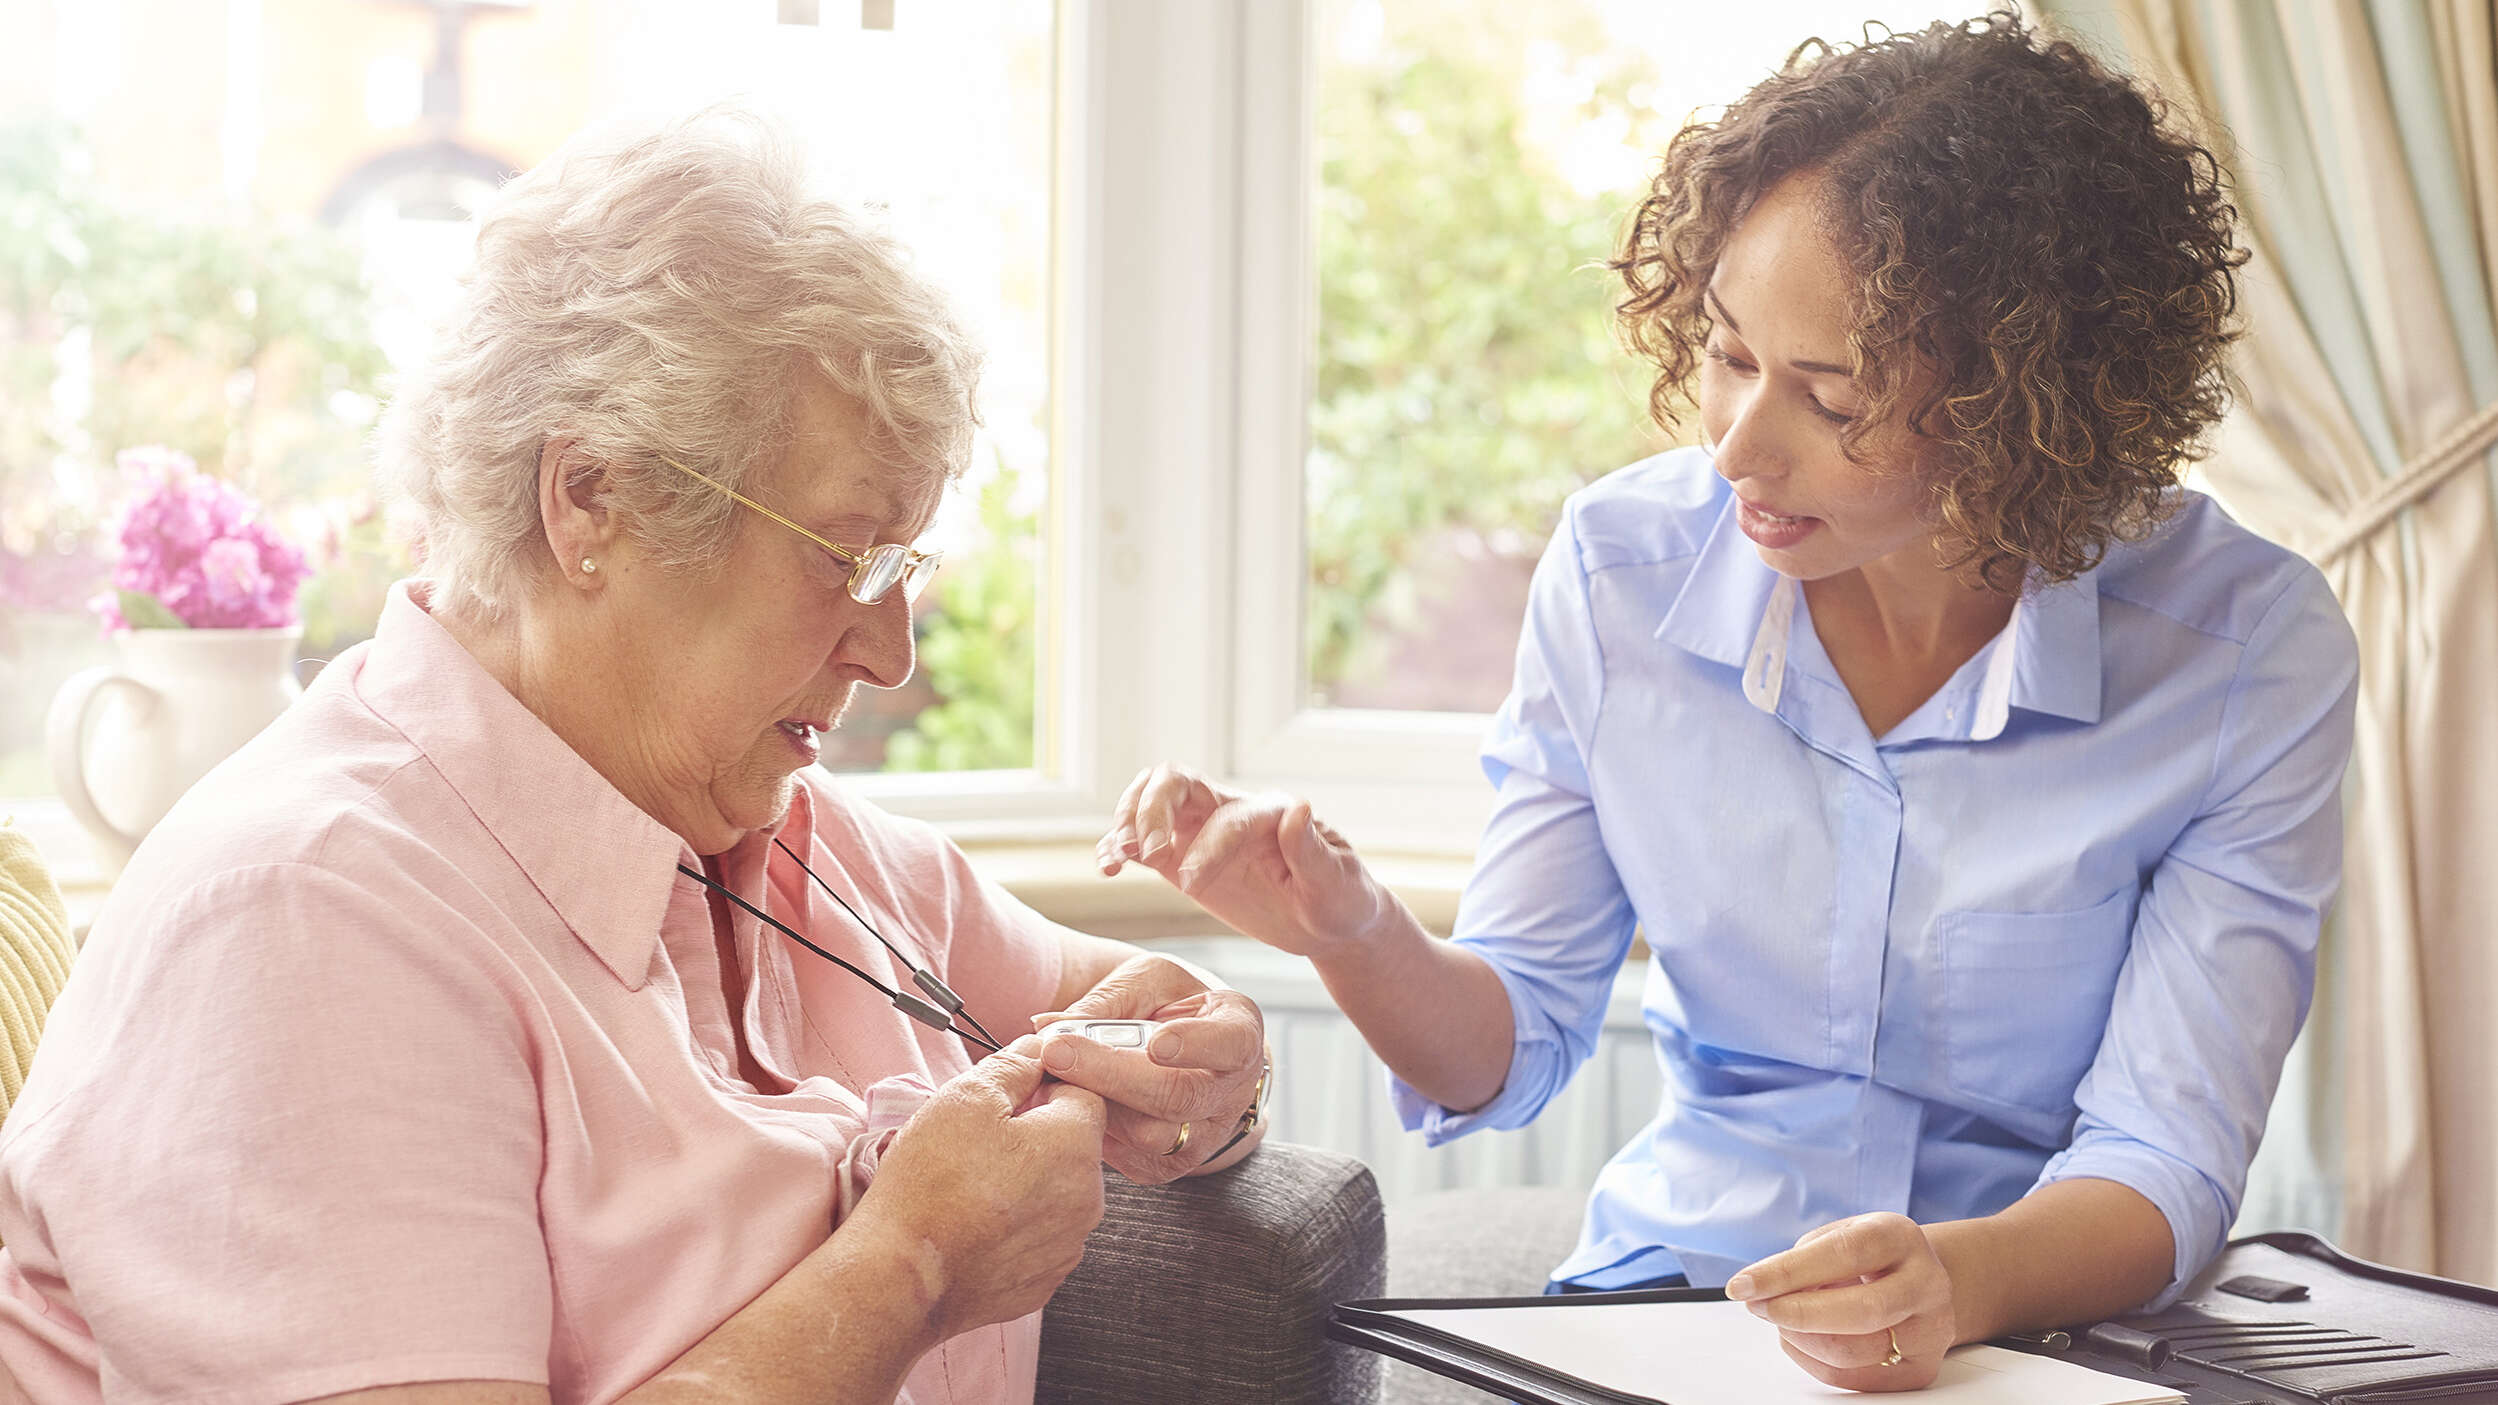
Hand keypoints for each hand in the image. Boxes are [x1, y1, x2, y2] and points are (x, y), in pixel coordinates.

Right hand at [847, 1037, 1107, 1339]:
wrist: (901, 1273)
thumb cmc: (930, 1183)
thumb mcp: (966, 1098)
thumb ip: (1014, 1066)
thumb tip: (1037, 1049)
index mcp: (1076, 1146)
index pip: (1084, 1095)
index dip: (1046, 1087)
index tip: (1010, 1098)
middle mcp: (1087, 1198)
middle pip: (1073, 1148)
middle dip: (1037, 1138)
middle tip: (981, 1144)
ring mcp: (1067, 1246)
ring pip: (1058, 1195)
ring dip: (1028, 1184)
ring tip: (972, 1188)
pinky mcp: (1044, 1281)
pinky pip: (1040, 1239)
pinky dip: (1016, 1228)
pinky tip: (976, 1224)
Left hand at [1031, 953, 1264, 1184]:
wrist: (1185, 1054)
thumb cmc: (1168, 1008)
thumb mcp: (1148, 982)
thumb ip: (1108, 1001)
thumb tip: (1049, 1027)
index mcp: (1239, 1032)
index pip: (1231, 1043)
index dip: (1197, 1045)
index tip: (1157, 1043)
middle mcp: (1232, 1091)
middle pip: (1179, 1096)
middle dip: (1113, 1075)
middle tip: (1057, 1051)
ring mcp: (1206, 1135)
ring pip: (1150, 1134)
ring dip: (1096, 1103)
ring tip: (1057, 1074)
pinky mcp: (1172, 1164)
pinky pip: (1130, 1157)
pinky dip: (1094, 1129)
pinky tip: (1071, 1100)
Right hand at [1095, 763, 1393, 959]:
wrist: (1329, 921)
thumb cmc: (1341, 900)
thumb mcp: (1337, 883)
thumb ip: (1312, 850)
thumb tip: (1300, 807)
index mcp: (1270, 812)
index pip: (1228, 817)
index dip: (1207, 846)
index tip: (1193, 886)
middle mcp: (1231, 811)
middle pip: (1176, 780)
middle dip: (1151, 809)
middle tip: (1141, 853)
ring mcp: (1203, 832)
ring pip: (1150, 800)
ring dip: (1127, 822)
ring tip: (1115, 858)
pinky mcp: (1184, 858)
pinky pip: (1142, 842)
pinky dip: (1118, 847)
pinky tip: (1108, 865)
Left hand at [1724, 1212, 1957, 1391]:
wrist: (1919, 1280)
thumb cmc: (1869, 1256)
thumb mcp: (1839, 1236)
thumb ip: (1805, 1260)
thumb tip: (1764, 1293)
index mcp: (1898, 1237)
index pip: (1842, 1254)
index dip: (1787, 1272)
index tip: (1743, 1285)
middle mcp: (1924, 1283)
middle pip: (1859, 1311)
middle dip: (1795, 1313)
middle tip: (1757, 1307)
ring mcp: (1929, 1330)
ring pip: (1852, 1353)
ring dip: (1800, 1338)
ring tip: (1782, 1318)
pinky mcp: (1919, 1369)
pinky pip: (1852, 1379)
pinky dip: (1812, 1359)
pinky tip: (1802, 1338)